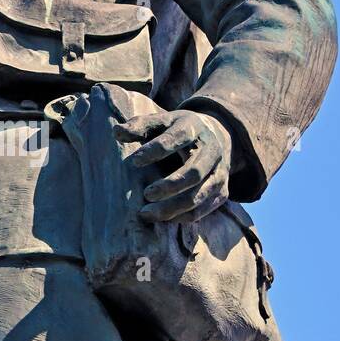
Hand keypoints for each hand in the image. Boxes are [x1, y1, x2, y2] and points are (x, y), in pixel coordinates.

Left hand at [114, 107, 231, 223]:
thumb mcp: (161, 121)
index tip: (135, 161)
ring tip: (146, 213)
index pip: (177, 138)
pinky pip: (206, 208)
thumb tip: (116, 132)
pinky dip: (185, 216)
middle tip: (145, 194)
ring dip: (173, 207)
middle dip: (168, 186)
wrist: (219, 134)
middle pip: (193, 172)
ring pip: (200, 194)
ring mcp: (220, 171)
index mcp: (193, 127)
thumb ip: (139, 126)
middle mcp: (211, 149)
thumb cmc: (179, 130)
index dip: (156, 150)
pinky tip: (164, 218)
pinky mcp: (223, 189)